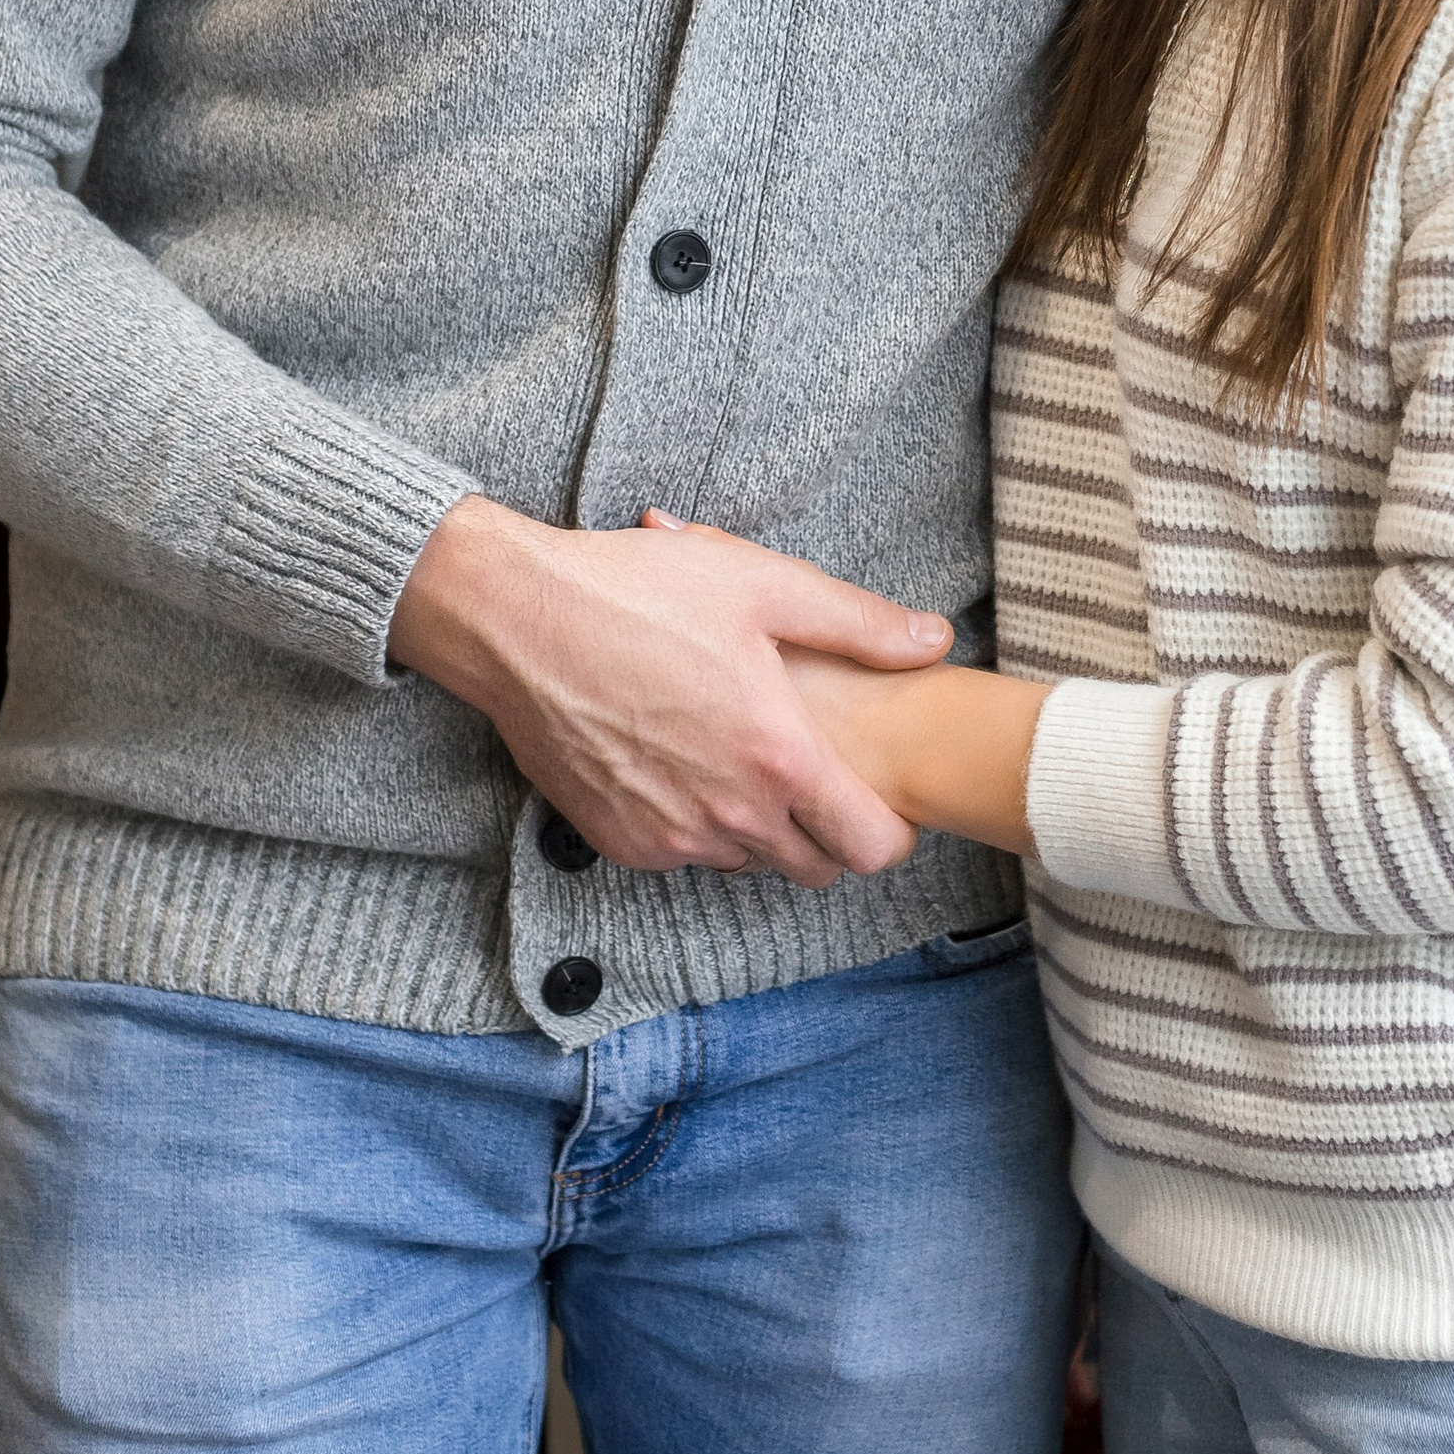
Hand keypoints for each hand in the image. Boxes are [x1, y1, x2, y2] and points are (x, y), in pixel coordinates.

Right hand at [388, 497, 950, 887]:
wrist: (518, 621)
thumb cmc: (640, 592)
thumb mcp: (762, 584)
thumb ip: (859, 623)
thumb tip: (935, 641)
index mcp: (778, 756)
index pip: (871, 847)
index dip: (890, 829)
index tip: (881, 796)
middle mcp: (729, 815)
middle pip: (816, 869)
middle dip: (829, 832)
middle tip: (815, 772)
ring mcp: (670, 836)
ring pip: (749, 863)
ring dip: (761, 829)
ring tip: (743, 755)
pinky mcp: (619, 843)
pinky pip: (685, 855)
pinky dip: (698, 825)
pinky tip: (684, 759)